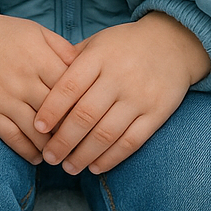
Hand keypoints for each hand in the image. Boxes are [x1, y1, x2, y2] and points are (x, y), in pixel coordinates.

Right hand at [0, 6, 81, 163]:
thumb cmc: (5, 34)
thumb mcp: (38, 32)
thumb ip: (63, 50)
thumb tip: (89, 70)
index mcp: (40, 58)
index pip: (72, 89)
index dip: (85, 106)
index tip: (96, 119)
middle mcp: (23, 80)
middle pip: (57, 113)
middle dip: (73, 132)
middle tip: (86, 145)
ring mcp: (4, 97)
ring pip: (36, 132)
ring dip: (52, 147)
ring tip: (65, 155)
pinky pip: (12, 137)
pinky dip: (27, 151)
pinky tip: (38, 157)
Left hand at [33, 13, 210, 175]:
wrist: (173, 43)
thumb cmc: (124, 46)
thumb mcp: (97, 43)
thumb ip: (70, 62)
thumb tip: (39, 85)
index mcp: (99, 57)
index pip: (69, 86)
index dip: (51, 109)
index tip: (37, 127)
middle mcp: (118, 77)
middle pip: (85, 115)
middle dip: (63, 140)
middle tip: (49, 156)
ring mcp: (139, 96)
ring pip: (106, 133)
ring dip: (83, 155)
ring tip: (68, 167)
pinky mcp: (157, 112)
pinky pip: (131, 141)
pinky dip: (111, 158)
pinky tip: (95, 166)